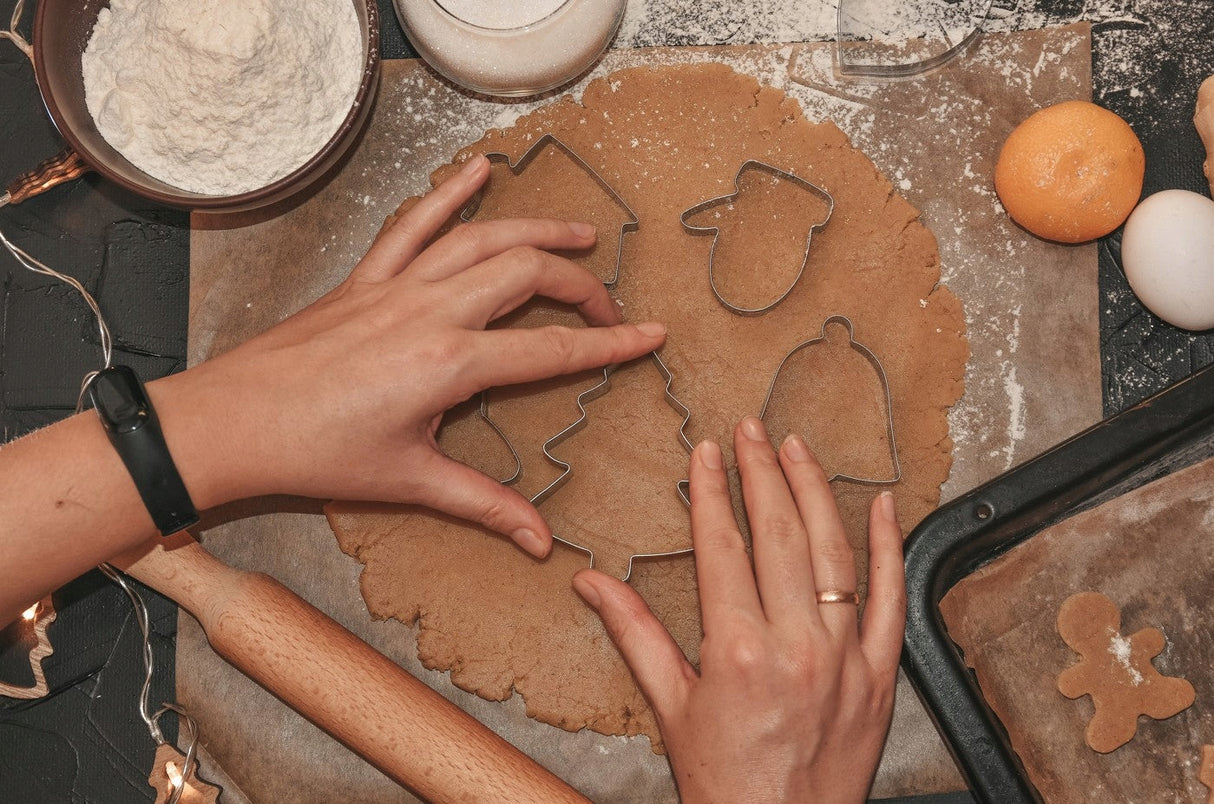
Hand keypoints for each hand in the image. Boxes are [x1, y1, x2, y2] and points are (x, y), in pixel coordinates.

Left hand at [152, 155, 665, 556]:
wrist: (235, 422)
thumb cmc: (317, 455)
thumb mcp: (410, 482)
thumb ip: (484, 506)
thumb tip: (541, 543)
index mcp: (450, 364)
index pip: (552, 348)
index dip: (611, 343)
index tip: (652, 335)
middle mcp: (431, 311)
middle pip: (527, 275)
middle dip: (580, 285)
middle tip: (607, 306)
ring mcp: (398, 286)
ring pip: (483, 237)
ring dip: (537, 229)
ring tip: (578, 234)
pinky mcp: (367, 278)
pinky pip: (414, 222)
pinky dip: (450, 193)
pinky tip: (481, 171)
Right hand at [572, 417, 904, 802]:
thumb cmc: (723, 782)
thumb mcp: (670, 706)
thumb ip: (634, 634)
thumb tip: (590, 583)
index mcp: (737, 651)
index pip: (722, 545)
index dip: (713, 490)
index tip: (707, 451)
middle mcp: (797, 646)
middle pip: (779, 534)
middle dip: (761, 471)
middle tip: (749, 429)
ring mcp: (846, 659)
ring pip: (835, 553)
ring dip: (815, 492)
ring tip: (797, 448)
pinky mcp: (881, 676)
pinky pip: (891, 599)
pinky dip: (888, 548)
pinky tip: (881, 506)